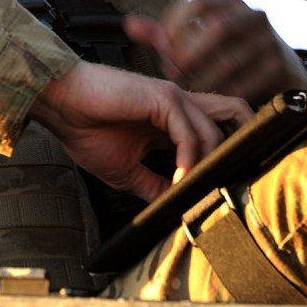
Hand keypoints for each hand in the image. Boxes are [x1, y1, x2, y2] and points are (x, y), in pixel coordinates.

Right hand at [30, 60, 250, 201]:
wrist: (60, 104)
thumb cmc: (84, 127)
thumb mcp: (125, 170)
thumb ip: (153, 184)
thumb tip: (173, 209)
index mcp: (169, 119)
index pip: (214, 132)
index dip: (223, 157)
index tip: (215, 191)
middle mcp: (178, 105)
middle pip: (233, 113)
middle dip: (246, 141)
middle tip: (231, 181)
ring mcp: (173, 98)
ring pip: (215, 130)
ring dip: (209, 166)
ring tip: (192, 191)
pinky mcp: (163, 97)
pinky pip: (189, 134)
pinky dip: (188, 161)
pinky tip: (177, 180)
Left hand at [124, 0, 306, 104]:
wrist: (282, 74)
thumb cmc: (230, 54)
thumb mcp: (199, 40)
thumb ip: (164, 34)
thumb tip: (129, 24)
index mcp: (229, 3)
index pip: (197, 4)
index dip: (176, 26)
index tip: (163, 48)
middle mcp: (252, 15)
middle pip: (216, 27)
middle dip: (190, 52)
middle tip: (173, 71)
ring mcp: (270, 40)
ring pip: (232, 57)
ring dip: (204, 76)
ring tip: (188, 87)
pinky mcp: (280, 66)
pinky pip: (249, 81)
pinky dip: (225, 91)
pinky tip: (212, 97)